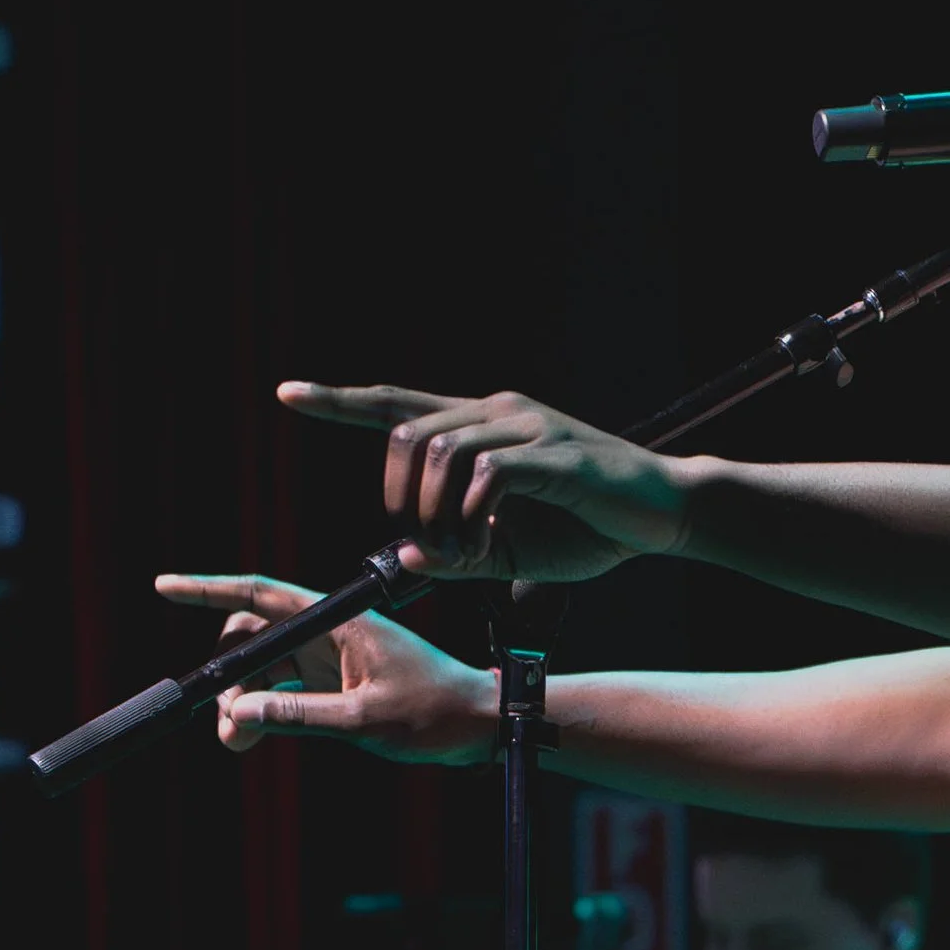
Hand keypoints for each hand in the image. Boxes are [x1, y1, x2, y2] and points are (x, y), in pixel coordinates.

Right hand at [154, 573, 498, 763]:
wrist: (479, 724)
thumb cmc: (433, 713)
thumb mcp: (363, 720)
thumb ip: (299, 715)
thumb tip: (236, 712)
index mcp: (341, 623)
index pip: (263, 594)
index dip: (210, 589)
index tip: (164, 586)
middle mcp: (331, 630)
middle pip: (252, 635)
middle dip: (227, 675)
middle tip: (226, 727)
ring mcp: (332, 654)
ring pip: (262, 666)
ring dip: (240, 700)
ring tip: (237, 743)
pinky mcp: (336, 678)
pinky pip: (281, 685)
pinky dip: (261, 708)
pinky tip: (252, 736)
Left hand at [277, 381, 693, 582]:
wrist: (662, 514)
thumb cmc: (585, 528)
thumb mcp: (506, 550)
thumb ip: (454, 551)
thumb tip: (402, 555)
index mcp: (482, 426)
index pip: (398, 402)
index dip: (340, 400)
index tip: (288, 394)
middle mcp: (499, 412)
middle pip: (407, 431)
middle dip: (396, 492)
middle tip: (425, 540)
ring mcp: (529, 427)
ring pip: (440, 449)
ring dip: (433, 509)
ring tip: (464, 547)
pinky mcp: (557, 453)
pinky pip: (488, 472)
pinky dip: (473, 511)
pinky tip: (490, 536)